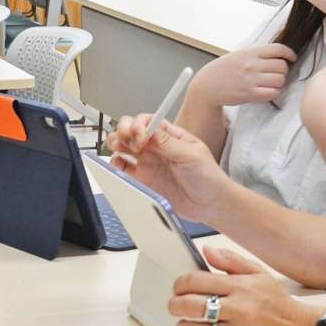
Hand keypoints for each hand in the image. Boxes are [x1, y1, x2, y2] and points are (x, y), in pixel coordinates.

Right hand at [104, 115, 237, 223]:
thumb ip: (168, 143)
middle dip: (123, 131)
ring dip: (116, 144)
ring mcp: (149, 162)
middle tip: (127, 142)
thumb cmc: (208, 177)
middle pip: (132, 131)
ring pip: (124, 146)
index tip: (140, 136)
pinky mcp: (143, 179)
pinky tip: (118, 164)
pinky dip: (116, 164)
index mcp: (170, 135)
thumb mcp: (191, 155)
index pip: (148, 121)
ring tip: (117, 148)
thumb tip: (149, 131)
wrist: (209, 203)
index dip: (139, 124)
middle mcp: (157, 146)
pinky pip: (124, 168)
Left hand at [166, 245, 325, 325]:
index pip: (195, 281)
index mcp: (241, 287)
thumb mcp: (259, 274)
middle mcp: (239, 310)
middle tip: (176, 306)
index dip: (180, 284)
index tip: (179, 288)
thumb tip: (207, 251)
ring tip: (188, 324)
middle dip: (175, 305)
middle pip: (189, 306)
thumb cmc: (278, 304)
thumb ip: (231, 261)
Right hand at [190, 43, 297, 106]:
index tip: (291, 58)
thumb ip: (256, 54)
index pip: (278, 49)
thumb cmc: (223, 70)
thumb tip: (277, 54)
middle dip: (283, 71)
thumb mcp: (238, 55)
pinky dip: (273, 93)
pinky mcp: (249, 94)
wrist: (207, 85)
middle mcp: (251, 65)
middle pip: (282, 66)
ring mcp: (251, 80)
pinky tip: (266, 92)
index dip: (289, 53)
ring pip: (280, 80)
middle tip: (276, 74)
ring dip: (279, 83)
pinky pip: (272, 93)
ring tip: (270, 84)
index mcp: (250, 52)